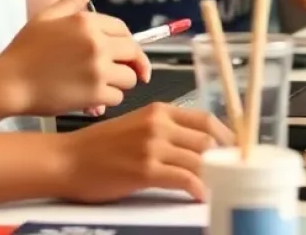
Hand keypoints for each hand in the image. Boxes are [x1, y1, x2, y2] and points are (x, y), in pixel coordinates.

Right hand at [0, 0, 150, 118]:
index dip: (127, 41)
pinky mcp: (94, 94)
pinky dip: (109, 99)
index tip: (126, 52)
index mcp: (87, 22)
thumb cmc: (25, 49)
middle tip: (125, 72)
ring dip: (120, 82)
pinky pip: (117, 97)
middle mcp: (97, 43)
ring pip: (129, 77)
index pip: (123, 29)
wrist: (10, 82)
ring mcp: (97, 69)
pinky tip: (95, 98)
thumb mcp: (47, 16)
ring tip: (104, 84)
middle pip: (133, 52)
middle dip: (132, 63)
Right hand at [59, 103, 233, 202]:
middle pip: (208, 139)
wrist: (68, 159)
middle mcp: (159, 123)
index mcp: (158, 110)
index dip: (227, 136)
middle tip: (235, 173)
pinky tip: (201, 196)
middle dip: (226, 158)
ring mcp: (152, 146)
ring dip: (215, 175)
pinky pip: (184, 179)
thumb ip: (165, 130)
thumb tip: (195, 146)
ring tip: (223, 187)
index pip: (206, 119)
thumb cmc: (99, 147)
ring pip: (200, 158)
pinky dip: (198, 189)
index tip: (237, 151)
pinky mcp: (145, 170)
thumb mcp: (137, 126)